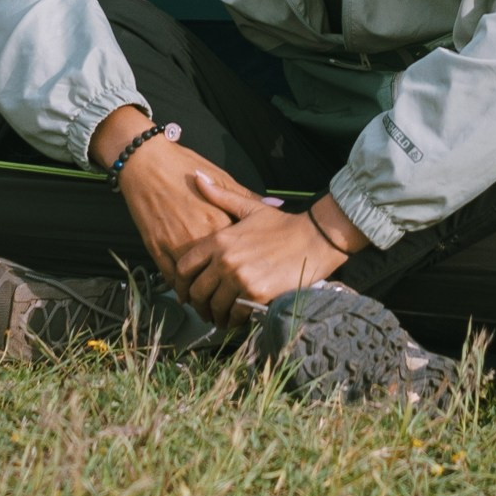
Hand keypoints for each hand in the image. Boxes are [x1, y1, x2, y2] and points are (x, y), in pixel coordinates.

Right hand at [104, 128, 264, 296]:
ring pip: (192, 282)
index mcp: (219, 221)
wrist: (147, 163)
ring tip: (208, 307)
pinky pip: (170, 276)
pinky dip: (179, 287)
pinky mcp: (157, 247)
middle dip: (223, 291)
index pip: (238, 256)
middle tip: (229, 302)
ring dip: (200, 296)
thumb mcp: (221, 177)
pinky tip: (185, 293)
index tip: (249, 280)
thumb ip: (245, 197)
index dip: (244, 272)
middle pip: (216, 275)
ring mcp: (177, 244)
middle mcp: (200, 236)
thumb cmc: (185, 167)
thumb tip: (276, 203)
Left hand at [185, 199, 359, 324]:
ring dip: (215, 315)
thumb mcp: (249, 207)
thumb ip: (220, 196)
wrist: (315, 239)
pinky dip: (234, 319)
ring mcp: (240, 278)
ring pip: (215, 306)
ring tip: (219, 318)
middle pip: (197, 292)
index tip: (185, 293)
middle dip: (198, 304)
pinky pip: (236, 313)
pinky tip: (237, 319)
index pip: (184, 267)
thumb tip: (196, 176)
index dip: (181, 284)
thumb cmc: (282, 224)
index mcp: (219, 240)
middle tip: (203, 310)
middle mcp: (225, 260)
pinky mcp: (256, 293)